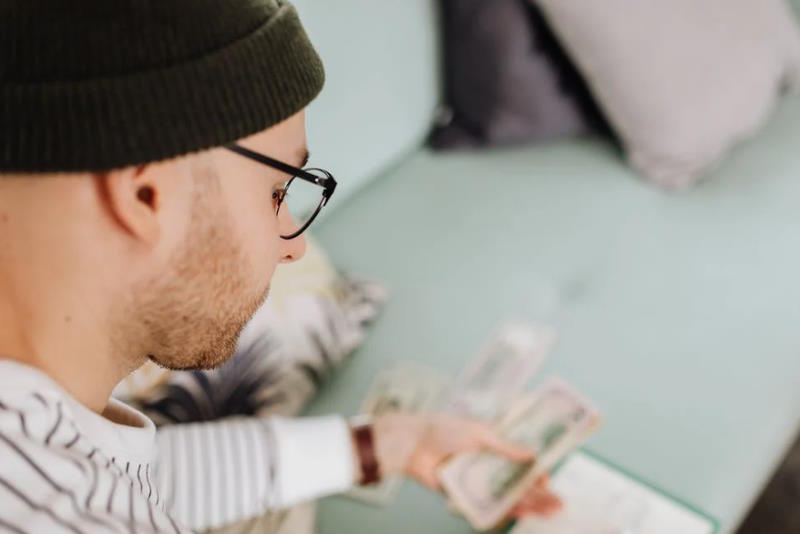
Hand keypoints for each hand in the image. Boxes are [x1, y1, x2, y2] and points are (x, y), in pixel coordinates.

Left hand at [369, 413, 561, 517]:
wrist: (413, 443)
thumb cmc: (444, 430)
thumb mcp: (480, 433)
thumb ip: (506, 447)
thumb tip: (532, 455)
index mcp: (492, 446)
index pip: (520, 461)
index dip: (535, 471)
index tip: (549, 480)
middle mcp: (486, 465)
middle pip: (517, 482)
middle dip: (538, 493)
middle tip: (558, 503)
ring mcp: (476, 481)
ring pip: (506, 496)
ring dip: (528, 503)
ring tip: (548, 511)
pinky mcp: (464, 495)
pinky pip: (487, 505)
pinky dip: (505, 510)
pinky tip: (522, 514)